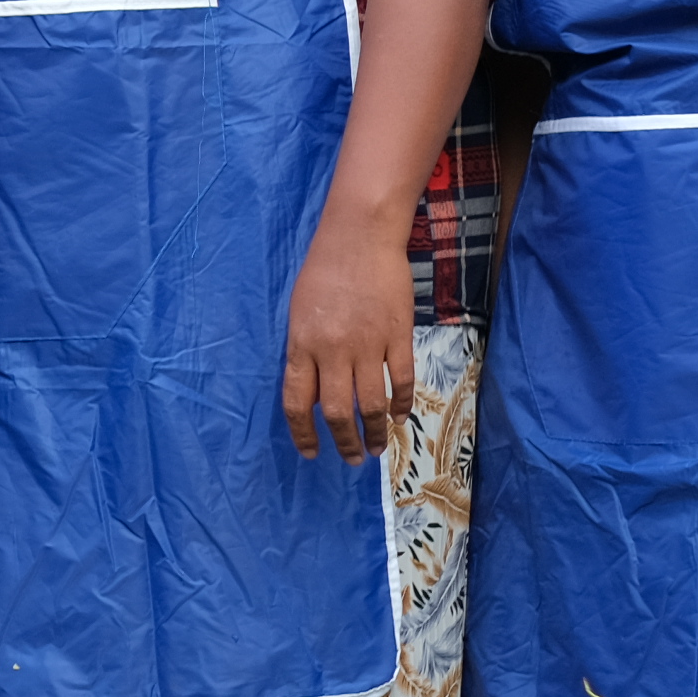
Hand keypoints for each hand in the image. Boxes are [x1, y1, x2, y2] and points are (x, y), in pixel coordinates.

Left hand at [282, 213, 416, 462]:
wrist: (359, 237)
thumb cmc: (324, 271)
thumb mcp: (299, 312)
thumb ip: (305, 351)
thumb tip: (314, 389)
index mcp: (301, 344)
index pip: (297, 402)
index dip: (303, 433)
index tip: (312, 453)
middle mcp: (331, 350)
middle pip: (336, 411)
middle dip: (344, 442)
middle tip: (354, 458)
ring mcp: (366, 345)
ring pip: (371, 404)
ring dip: (375, 432)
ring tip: (378, 448)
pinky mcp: (396, 336)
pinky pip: (400, 381)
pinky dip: (400, 404)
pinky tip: (399, 416)